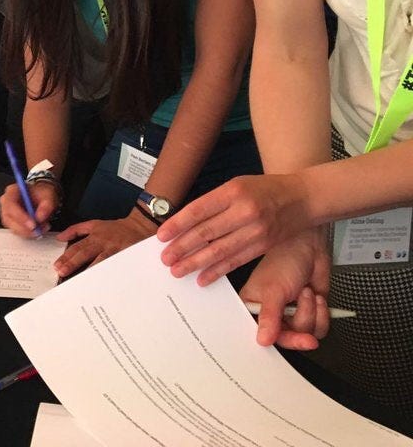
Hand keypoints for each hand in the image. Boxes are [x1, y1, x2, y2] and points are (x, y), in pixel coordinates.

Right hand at [0, 180, 57, 237]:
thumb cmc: (41, 194)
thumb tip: (39, 217)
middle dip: (24, 228)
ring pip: (14, 228)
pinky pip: (18, 232)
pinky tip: (39, 230)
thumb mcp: (48, 195)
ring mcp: (8, 214)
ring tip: (43, 228)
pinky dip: (29, 234)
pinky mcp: (12, 223)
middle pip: (9, 219)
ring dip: (28, 232)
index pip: (11, 204)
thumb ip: (46, 205)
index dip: (20, 216)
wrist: (42, 197)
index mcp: (12, 191)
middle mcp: (7, 203)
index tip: (32, 224)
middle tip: (38, 230)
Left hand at [52, 209, 156, 276]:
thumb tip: (60, 238)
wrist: (139, 226)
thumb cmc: (115, 228)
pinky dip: (109, 274)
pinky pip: (115, 266)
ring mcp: (115, 250)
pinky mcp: (125, 256)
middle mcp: (103, 243)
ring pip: (100, 261)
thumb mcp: (94, 224)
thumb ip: (76, 230)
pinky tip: (102, 283)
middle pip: (85, 253)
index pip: (78, 247)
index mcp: (94, 236)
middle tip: (62, 272)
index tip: (57, 266)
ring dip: (89, 271)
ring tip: (79, 282)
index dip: (67, 256)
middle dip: (73, 263)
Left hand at [157, 173, 312, 285]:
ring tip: (178, 270)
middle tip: (165, 258)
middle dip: (182, 247)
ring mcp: (256, 230)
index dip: (177, 224)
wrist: (303, 198)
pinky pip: (236, 261)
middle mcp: (244, 210)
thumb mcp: (236, 185)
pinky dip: (217, 271)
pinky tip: (203, 278)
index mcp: (233, 191)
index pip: (198, 210)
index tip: (161, 236)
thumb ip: (213, 202)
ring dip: (196, 263)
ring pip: (220, 250)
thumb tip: (183, 222)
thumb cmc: (264, 190)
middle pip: (206, 232)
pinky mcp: (264, 246)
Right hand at [238, 229, 330, 349]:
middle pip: (285, 340)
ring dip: (311, 314)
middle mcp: (272, 314)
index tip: (284, 341)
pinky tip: (315, 297)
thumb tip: (262, 340)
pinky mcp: (310, 313)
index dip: (271, 342)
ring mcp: (292, 315)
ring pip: (305, 334)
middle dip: (299, 334)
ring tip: (306, 294)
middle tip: (307, 338)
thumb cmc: (283, 261)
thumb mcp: (273, 290)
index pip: (259, 335)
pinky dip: (322, 314)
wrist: (309, 248)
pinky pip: (320, 329)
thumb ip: (269, 317)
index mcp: (253, 308)